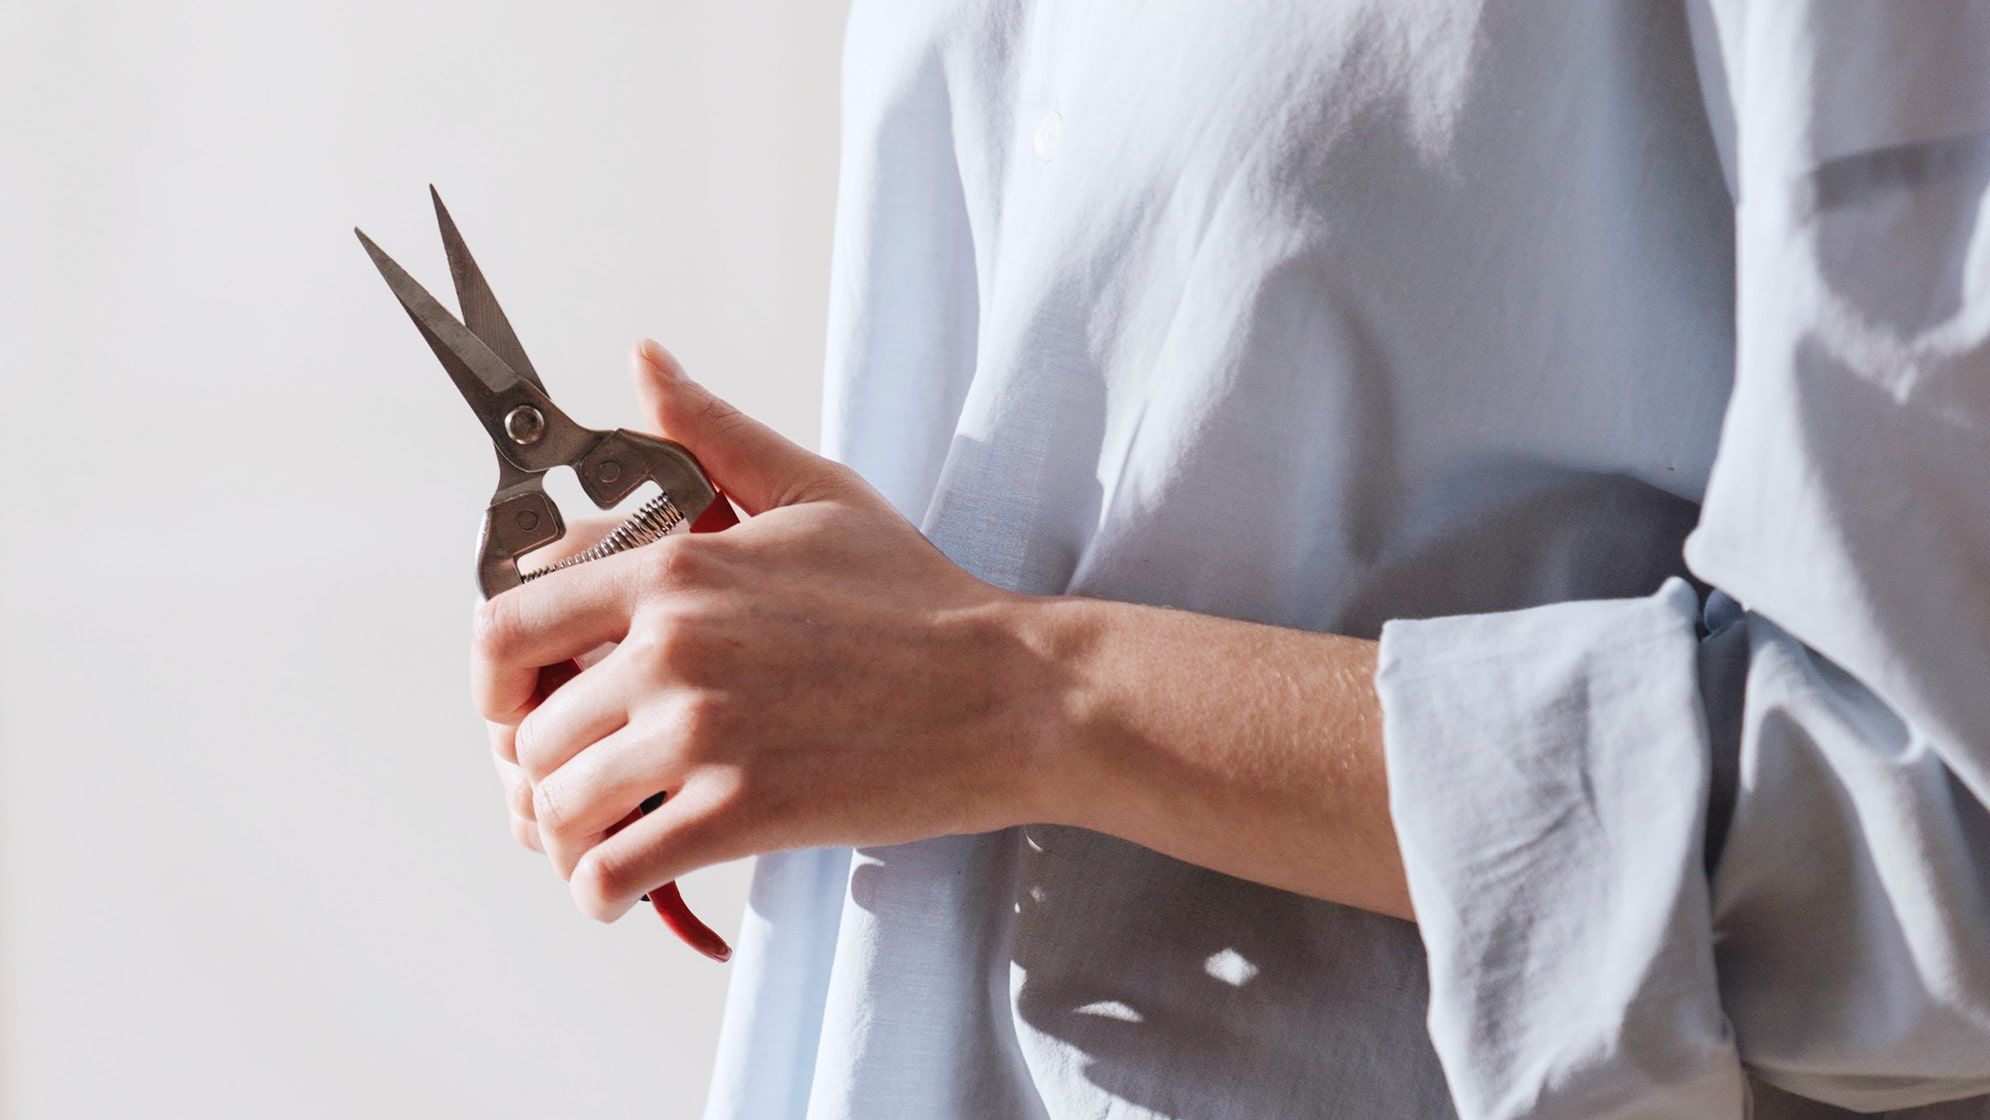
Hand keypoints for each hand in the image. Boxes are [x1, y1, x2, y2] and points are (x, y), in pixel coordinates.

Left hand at [474, 340, 1058, 920]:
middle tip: (576, 793)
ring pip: (560, 806)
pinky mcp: (742, 812)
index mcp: (673, 566)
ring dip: (565, 838)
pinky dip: (599, 892)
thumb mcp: (813, 492)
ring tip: (600, 843)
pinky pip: (613, 871)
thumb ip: (712, 435)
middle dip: (539, 775)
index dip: (491, 686)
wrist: (1009, 692)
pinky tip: (623, 888)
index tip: (518, 712)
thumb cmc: (919, 597)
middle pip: (528, 734)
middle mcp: (671, 644)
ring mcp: (704, 731)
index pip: (507, 627)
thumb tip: (644, 363)